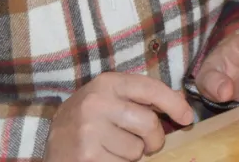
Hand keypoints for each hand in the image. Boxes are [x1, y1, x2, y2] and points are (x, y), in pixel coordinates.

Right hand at [44, 72, 192, 161]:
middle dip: (154, 139)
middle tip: (145, 144)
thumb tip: (181, 103)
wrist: (51, 146)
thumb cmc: (87, 121)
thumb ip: (139, 98)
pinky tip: (104, 157)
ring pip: (137, 149)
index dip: (174, 103)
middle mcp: (97, 103)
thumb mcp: (109, 99)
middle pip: (149, 123)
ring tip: (113, 148)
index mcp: (106, 83)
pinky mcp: (88, 157)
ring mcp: (89, 131)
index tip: (187, 118)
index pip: (150, 88)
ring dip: (132, 154)